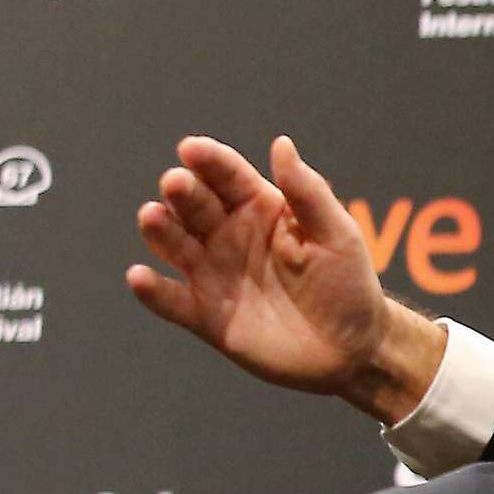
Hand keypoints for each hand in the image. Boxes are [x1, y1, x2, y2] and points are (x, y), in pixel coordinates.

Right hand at [129, 134, 445, 423]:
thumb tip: (281, 143)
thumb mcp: (336, 235)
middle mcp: (228, 235)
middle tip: (176, 183)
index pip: (227, 176)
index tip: (192, 149)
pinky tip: (140, 277)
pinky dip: (152, 291)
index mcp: (260, 208)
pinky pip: (171, 300)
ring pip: (174, 245)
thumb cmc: (350, 285)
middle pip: (194, 205)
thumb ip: (307, 192)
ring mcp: (213, 273)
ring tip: (152, 218)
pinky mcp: (206, 315)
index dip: (209, 160)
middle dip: (182, 192)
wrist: (353, 350)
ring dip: (159, 230)